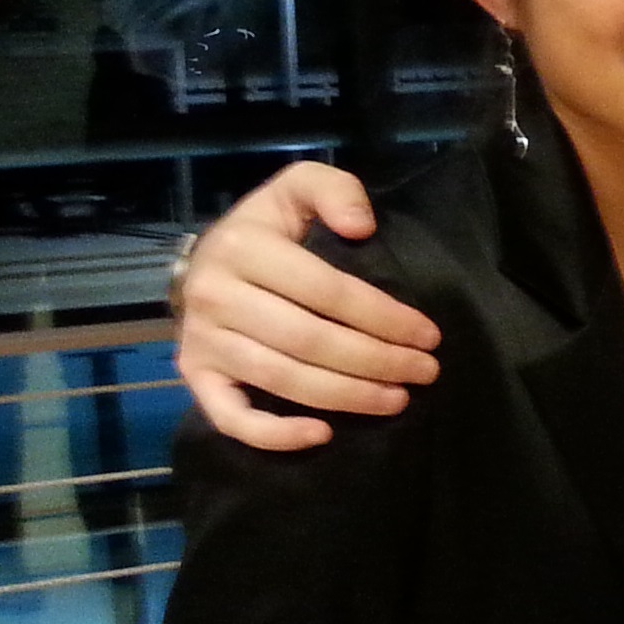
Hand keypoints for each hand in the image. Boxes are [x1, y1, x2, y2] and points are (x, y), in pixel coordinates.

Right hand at [176, 162, 435, 449]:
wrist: (208, 259)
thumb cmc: (270, 228)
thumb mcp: (300, 189)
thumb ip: (335, 190)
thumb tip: (361, 225)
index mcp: (244, 248)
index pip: (328, 292)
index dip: (384, 317)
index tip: (428, 335)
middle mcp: (216, 296)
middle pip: (310, 341)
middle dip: (377, 361)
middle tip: (425, 372)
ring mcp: (202, 341)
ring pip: (283, 379)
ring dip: (347, 396)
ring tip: (398, 399)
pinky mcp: (195, 375)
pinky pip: (230, 417)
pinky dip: (275, 435)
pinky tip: (323, 435)